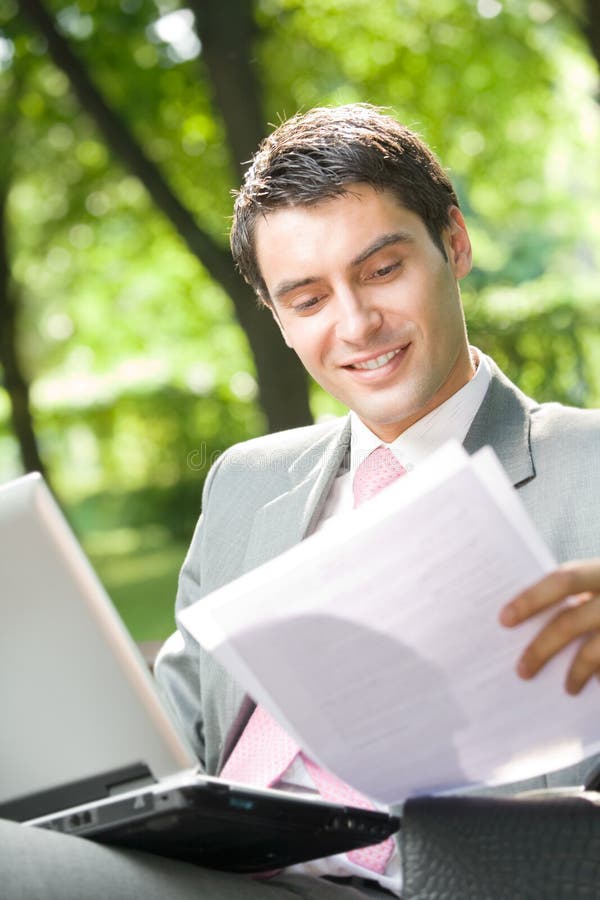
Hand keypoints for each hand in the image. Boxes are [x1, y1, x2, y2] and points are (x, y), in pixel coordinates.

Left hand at [499, 559, 599, 694]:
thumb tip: (523, 618)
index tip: (504, 619)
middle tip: (522, 670)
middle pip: (571, 621)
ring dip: (576, 672)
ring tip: (568, 688)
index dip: (531, 598)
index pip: (563, 580)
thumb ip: (578, 594)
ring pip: (596, 651)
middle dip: (542, 648)